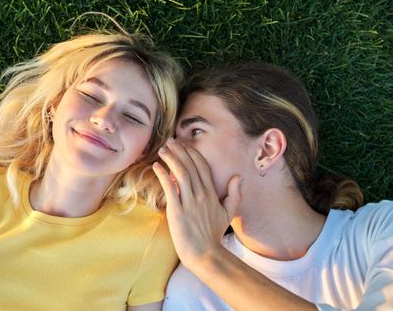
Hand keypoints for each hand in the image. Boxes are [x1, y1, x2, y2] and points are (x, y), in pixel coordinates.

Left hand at [152, 139, 241, 268]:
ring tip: (162, 149)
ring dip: (170, 158)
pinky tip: (156, 167)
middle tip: (170, 141)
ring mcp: (189, 202)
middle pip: (190, 166)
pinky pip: (170, 188)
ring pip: (180, 173)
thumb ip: (234, 194)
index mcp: (211, 193)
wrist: (205, 253)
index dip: (192, 154)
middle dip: (179, 151)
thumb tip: (238, 177)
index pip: (202, 167)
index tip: (184, 145)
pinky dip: (163, 175)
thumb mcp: (228, 213)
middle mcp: (201, 194)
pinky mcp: (177, 210)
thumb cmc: (213, 235)